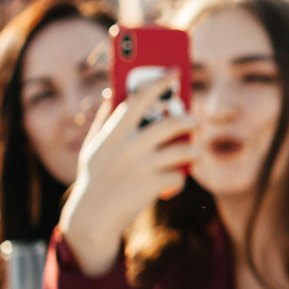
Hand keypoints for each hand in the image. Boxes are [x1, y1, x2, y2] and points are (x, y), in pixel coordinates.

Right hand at [59, 79, 196, 276]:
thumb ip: (104, 120)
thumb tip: (111, 93)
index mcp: (115, 132)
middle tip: (195, 123)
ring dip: (193, 152)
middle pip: (173, 123)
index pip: (140, 98)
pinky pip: (181, 176)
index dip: (159, 82)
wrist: (93, 216)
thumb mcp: (94, 147)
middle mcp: (129, 146)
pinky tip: (171, 184)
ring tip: (191, 154)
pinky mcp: (154, 186)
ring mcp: (143, 166)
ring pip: (186, 150)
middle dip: (190, 122)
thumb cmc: (96, 177)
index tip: (176, 71)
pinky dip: (180, 180)